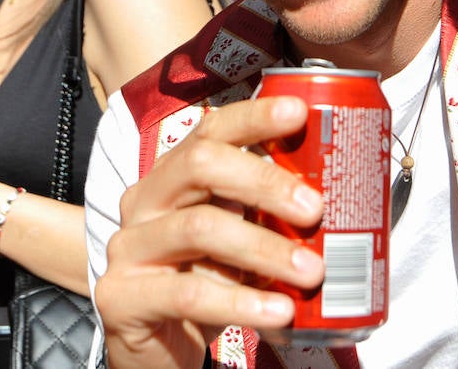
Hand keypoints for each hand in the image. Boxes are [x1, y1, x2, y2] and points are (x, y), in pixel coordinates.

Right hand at [95, 96, 325, 368]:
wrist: (156, 349)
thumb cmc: (204, 283)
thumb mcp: (236, 241)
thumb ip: (265, 216)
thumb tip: (335, 197)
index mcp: (172, 177)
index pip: (210, 131)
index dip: (253, 117)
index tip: (298, 113)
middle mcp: (144, 201)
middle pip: (201, 165)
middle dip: (264, 181)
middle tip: (315, 208)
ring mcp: (128, 247)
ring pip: (200, 228)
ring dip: (264, 248)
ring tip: (311, 271)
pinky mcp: (122, 297)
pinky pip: (190, 294)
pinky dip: (242, 303)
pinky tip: (280, 311)